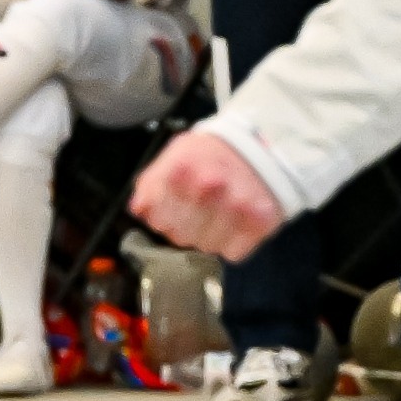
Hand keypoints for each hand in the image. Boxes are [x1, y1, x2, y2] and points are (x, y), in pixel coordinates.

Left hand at [129, 131, 285, 261]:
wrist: (254, 148)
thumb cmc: (210, 154)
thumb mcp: (173, 155)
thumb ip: (150, 182)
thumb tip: (139, 209)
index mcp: (181, 168)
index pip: (158, 219)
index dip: (162, 219)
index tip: (171, 211)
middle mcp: (209, 186)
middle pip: (181, 236)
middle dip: (184, 228)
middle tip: (195, 212)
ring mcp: (237, 205)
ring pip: (206, 247)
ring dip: (207, 237)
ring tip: (215, 214)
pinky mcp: (261, 221)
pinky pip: (233, 252)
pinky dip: (231, 242)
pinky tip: (232, 222)